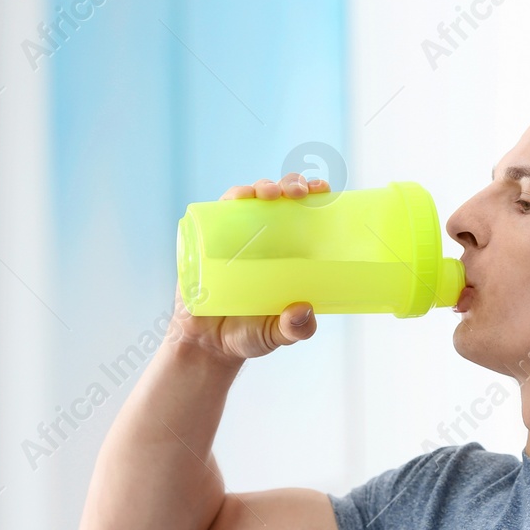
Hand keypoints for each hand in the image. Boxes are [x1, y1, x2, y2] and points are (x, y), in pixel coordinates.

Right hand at [167, 173, 332, 361]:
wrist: (206, 344)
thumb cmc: (250, 334)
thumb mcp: (278, 334)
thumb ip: (295, 328)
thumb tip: (304, 310)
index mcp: (289, 253)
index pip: (306, 214)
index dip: (315, 195)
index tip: (323, 190)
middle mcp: (264, 238)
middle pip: (280, 198)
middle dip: (290, 184)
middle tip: (298, 193)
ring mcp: (235, 236)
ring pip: (250, 198)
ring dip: (261, 187)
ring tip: (268, 194)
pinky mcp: (209, 240)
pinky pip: (218, 211)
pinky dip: (230, 199)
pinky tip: (238, 197)